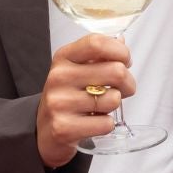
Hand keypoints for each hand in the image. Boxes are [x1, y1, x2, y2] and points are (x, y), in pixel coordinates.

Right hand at [36, 34, 135, 168]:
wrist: (44, 130)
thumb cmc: (67, 96)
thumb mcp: (76, 69)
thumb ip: (99, 55)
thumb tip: (121, 41)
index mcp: (63, 58)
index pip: (97, 43)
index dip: (121, 51)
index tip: (126, 61)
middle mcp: (59, 77)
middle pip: (115, 71)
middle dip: (128, 83)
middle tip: (123, 90)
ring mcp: (59, 103)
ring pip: (113, 99)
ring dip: (115, 105)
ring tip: (101, 107)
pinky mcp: (64, 128)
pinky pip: (106, 124)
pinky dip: (106, 125)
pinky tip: (94, 123)